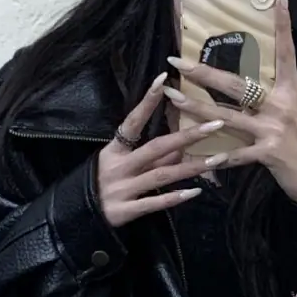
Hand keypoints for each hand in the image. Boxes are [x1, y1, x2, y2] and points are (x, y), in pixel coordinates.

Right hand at [95, 74, 227, 229]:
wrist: (77, 215)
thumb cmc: (101, 183)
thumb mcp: (119, 163)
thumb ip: (150, 157)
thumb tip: (181, 147)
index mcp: (115, 150)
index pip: (132, 121)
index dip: (146, 101)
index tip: (162, 80)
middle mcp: (119, 167)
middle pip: (156, 147)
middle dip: (187, 136)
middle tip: (215, 125)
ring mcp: (122, 189)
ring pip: (161, 175)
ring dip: (191, 167)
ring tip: (218, 159)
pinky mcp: (125, 211)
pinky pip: (154, 203)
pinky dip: (174, 198)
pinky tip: (195, 192)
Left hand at [167, 0, 296, 210]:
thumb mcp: (293, 113)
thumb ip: (272, 97)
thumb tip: (247, 82)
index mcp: (290, 91)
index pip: (285, 51)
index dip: (283, 22)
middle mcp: (282, 105)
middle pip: (238, 84)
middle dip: (204, 74)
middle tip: (178, 61)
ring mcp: (275, 129)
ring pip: (228, 116)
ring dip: (196, 109)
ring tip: (173, 99)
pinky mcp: (270, 153)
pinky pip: (237, 154)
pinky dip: (219, 157)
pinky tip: (201, 157)